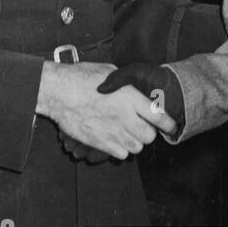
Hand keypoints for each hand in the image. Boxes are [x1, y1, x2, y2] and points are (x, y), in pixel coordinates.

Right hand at [37, 60, 175, 161]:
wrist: (58, 92)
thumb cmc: (80, 78)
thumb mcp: (110, 71)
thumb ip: (127, 83)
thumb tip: (135, 89)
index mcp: (130, 97)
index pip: (159, 117)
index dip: (168, 123)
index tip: (169, 125)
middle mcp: (124, 116)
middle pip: (149, 136)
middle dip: (148, 132)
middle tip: (142, 127)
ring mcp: (112, 131)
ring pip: (136, 147)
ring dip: (135, 142)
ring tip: (127, 134)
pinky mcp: (100, 142)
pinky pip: (121, 154)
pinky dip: (121, 150)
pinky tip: (115, 140)